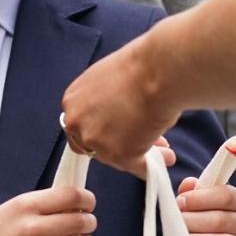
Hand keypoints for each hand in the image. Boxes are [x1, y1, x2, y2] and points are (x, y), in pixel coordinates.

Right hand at [0, 185, 98, 235]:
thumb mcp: (10, 211)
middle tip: (87, 225)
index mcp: (23, 206)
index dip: (86, 199)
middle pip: (80, 221)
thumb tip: (76, 203)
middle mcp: (29, 229)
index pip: (70, 195)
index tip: (88, 203)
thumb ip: (40, 206)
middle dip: (89, 222)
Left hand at [61, 42, 179, 175]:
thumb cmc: (140, 68)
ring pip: (117, 158)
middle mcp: (78, 123)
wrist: (159, 71)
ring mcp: (97, 141)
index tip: (117, 134)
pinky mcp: (119, 155)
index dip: (100, 132)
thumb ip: (101, 101)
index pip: (78, 127)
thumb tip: (115, 116)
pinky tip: (163, 160)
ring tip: (162, 152)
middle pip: (93, 146)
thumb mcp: (106, 79)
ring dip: (140, 154)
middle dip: (118, 145)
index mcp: (72, 102)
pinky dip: (151, 166)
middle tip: (140, 142)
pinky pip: (137, 167)